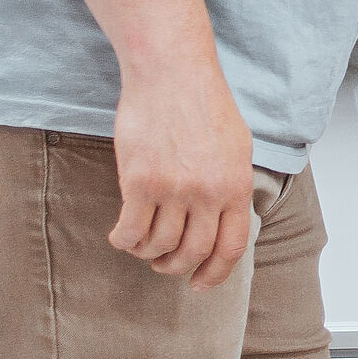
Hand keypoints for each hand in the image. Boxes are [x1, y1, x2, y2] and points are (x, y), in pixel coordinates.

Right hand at [106, 64, 262, 288]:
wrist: (172, 74)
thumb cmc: (202, 104)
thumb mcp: (235, 146)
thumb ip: (230, 185)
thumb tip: (224, 220)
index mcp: (235, 186)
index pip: (230, 247)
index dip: (214, 273)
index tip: (200, 285)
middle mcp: (207, 193)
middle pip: (192, 252)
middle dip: (176, 267)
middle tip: (164, 264)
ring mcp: (173, 189)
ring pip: (158, 245)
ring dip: (147, 253)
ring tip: (142, 245)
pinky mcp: (139, 182)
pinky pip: (130, 231)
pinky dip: (124, 241)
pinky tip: (121, 236)